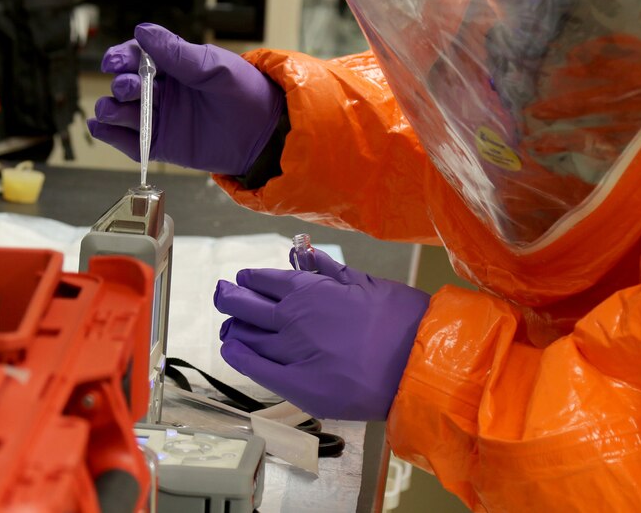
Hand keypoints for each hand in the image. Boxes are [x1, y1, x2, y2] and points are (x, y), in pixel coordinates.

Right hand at [87, 23, 284, 175]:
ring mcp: (160, 119)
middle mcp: (162, 91)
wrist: (265, 132)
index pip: (138, 57)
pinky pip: (131, 142)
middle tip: (128, 88)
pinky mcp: (161, 146)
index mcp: (174, 66)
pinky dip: (112, 135)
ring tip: (111, 110)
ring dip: (110, 109)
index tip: (114, 62)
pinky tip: (100, 128)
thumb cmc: (246, 92)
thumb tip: (142, 31)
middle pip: (127, 84)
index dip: (122, 57)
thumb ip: (177, 52)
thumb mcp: (214, 66)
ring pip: (123, 112)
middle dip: (121, 84)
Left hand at [214, 248, 430, 419]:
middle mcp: (291, 317)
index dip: (250, 279)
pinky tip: (230, 348)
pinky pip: (255, 368)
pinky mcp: (296, 384)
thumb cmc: (399, 320)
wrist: (417, 363)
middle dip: (229, 297)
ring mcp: (290, 352)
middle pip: (244, 304)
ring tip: (228, 324)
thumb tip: (308, 255)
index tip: (243, 280)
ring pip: (246, 335)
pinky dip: (238, 355)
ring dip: (233, 326)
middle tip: (222, 293)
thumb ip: (330, 271)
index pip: (264, 280)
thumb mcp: (365, 282)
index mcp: (308, 289)